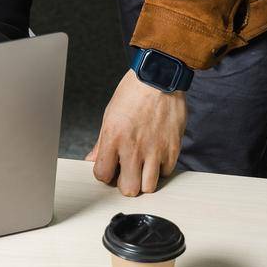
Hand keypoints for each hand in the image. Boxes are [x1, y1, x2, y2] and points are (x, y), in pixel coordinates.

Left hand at [85, 69, 185, 196]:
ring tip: (142, 167)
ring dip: (144, 180)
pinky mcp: (173, 149)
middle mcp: (134, 147)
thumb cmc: (133, 93)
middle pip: (128, 189)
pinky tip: (156, 156)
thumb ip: (101, 143)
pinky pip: (166, 173)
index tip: (109, 169)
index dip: (105, 174)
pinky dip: (160, 169)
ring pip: (149, 187)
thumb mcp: (110, 115)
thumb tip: (93, 159)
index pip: (102, 174)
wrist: (159, 78)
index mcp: (113, 137)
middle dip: (126, 184)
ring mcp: (155, 150)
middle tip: (127, 172)